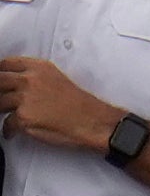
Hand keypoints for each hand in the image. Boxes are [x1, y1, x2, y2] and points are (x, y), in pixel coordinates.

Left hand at [0, 56, 119, 149]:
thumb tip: (18, 84)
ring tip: (8, 116)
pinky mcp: (23, 118)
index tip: (0, 79)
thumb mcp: (58, 79)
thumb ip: (36, 77)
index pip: (7, 64)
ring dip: (2, 111)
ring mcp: (25, 98)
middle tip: (2, 100)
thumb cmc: (81, 105)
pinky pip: (6, 125)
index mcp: (40, 68)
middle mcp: (30, 80)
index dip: (0, 72)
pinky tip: (13, 131)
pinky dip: (8, 130)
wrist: (93, 122)